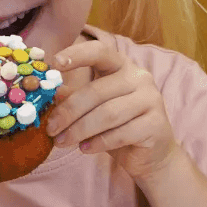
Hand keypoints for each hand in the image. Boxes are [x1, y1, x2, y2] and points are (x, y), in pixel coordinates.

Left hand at [46, 40, 179, 180]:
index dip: (77, 55)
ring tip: (62, 142)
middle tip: (50, 129)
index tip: (55, 63)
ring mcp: (151, 100)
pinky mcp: (156, 125)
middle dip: (69, 112)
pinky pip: (121, 133)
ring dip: (79, 130)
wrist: (152, 154)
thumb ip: (75, 97)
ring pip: (107, 114)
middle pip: (97, 91)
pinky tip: (85, 149)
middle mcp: (139, 78)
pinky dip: (98, 143)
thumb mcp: (93, 109)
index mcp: (122, 66)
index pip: (100, 52)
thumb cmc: (118, 126)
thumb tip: (50, 92)